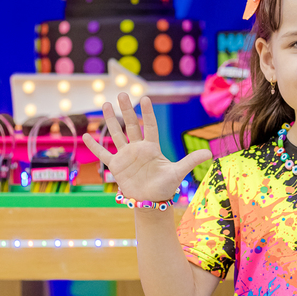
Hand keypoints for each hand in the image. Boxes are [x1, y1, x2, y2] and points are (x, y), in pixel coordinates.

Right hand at [82, 92, 211, 202]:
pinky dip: (94, 145)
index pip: (150, 125)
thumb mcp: (178, 172)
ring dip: (110, 120)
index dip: (148, 112)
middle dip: (126, 110)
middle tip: (121, 94)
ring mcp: (125, 156)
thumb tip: (210, 153)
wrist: (151, 201)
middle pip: (131, 125)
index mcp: (152, 147)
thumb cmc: (166, 187)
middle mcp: (138, 148)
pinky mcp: (116, 166)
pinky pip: (103, 153)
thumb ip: (191, 160)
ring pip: (116, 134)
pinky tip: (86, 135)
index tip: (145, 97)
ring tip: (105, 104)